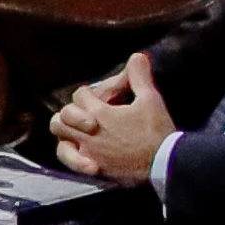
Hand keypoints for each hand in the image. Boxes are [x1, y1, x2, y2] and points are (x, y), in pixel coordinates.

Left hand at [46, 57, 169, 184]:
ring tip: (80, 130)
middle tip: (89, 113)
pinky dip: (71, 155)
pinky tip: (82, 151)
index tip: (103, 97)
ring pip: (60, 137)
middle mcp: (87, 133)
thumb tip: (137, 56)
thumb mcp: (150, 99)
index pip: (81, 94)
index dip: (91, 92)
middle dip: (74, 110)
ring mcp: (88, 151)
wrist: (163, 164)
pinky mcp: (92, 168)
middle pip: (64, 115)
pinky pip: (70, 161)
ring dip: (66, 131)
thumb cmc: (157, 131)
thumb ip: (139, 77)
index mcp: (99, 113)